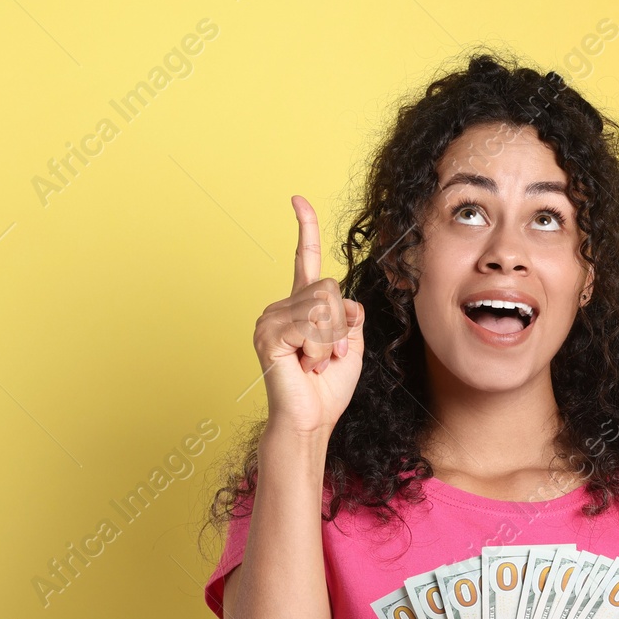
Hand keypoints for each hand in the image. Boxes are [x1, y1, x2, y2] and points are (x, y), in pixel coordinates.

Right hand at [251, 195, 364, 435]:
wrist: (313, 419)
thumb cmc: (328, 386)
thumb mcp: (351, 342)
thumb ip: (350, 314)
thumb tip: (342, 300)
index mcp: (302, 306)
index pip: (305, 259)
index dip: (305, 229)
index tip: (297, 200)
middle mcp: (282, 306)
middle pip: (329, 287)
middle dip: (341, 325)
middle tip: (329, 355)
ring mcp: (270, 318)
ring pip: (322, 304)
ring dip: (331, 339)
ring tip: (315, 362)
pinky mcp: (267, 333)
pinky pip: (310, 323)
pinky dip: (319, 347)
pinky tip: (305, 364)